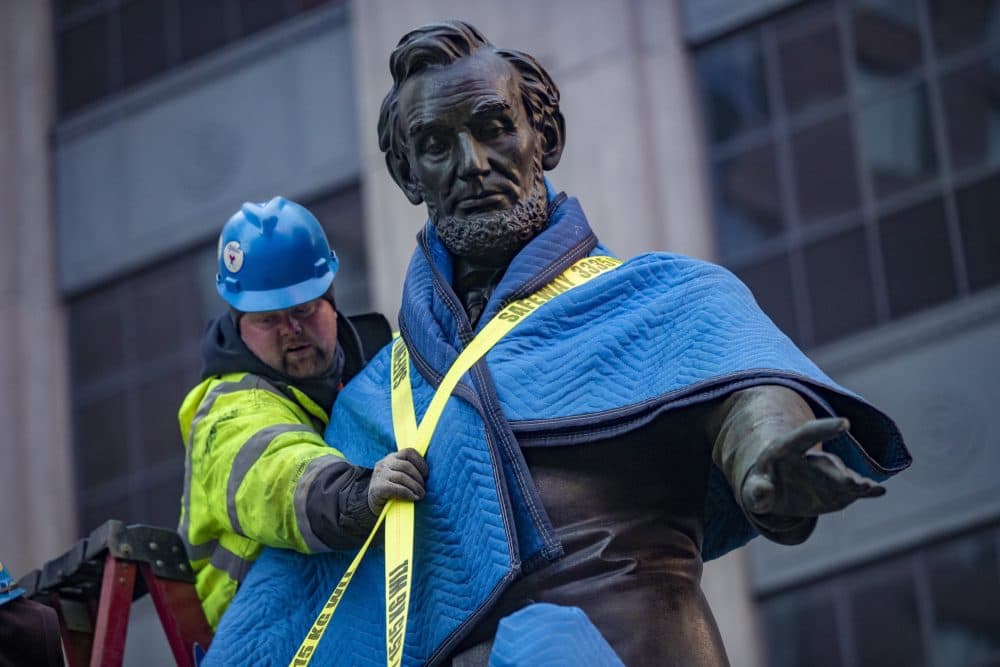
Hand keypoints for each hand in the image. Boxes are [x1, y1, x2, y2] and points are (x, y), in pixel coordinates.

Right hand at [368, 448, 428, 513]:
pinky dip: (407, 493)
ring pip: (401, 476)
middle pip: (406, 465)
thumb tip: (430, 475)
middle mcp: (384, 463)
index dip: (420, 462)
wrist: (373, 504)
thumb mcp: (400, 477)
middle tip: (423, 489)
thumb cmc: (392, 490)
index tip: (426, 474)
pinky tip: (413, 498)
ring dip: (415, 486)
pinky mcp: (377, 488)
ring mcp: (379, 475)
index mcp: (392, 458)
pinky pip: (395, 488)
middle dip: (418, 478)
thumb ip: (410, 471)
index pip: (408, 452)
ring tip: (421, 495)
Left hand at [741, 417, 884, 516]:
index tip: (845, 423)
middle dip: (840, 471)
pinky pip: (854, 489)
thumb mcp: (753, 490)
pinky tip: (880, 491)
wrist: (777, 492)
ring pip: (843, 477)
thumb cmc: (763, 486)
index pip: (806, 434)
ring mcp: (827, 474)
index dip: (825, 429)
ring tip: (866, 488)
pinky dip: (867, 491)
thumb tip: (761, 493)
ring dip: (855, 483)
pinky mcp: (839, 489)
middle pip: (827, 463)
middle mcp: (812, 458)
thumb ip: (756, 491)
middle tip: (851, 481)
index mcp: (786, 447)